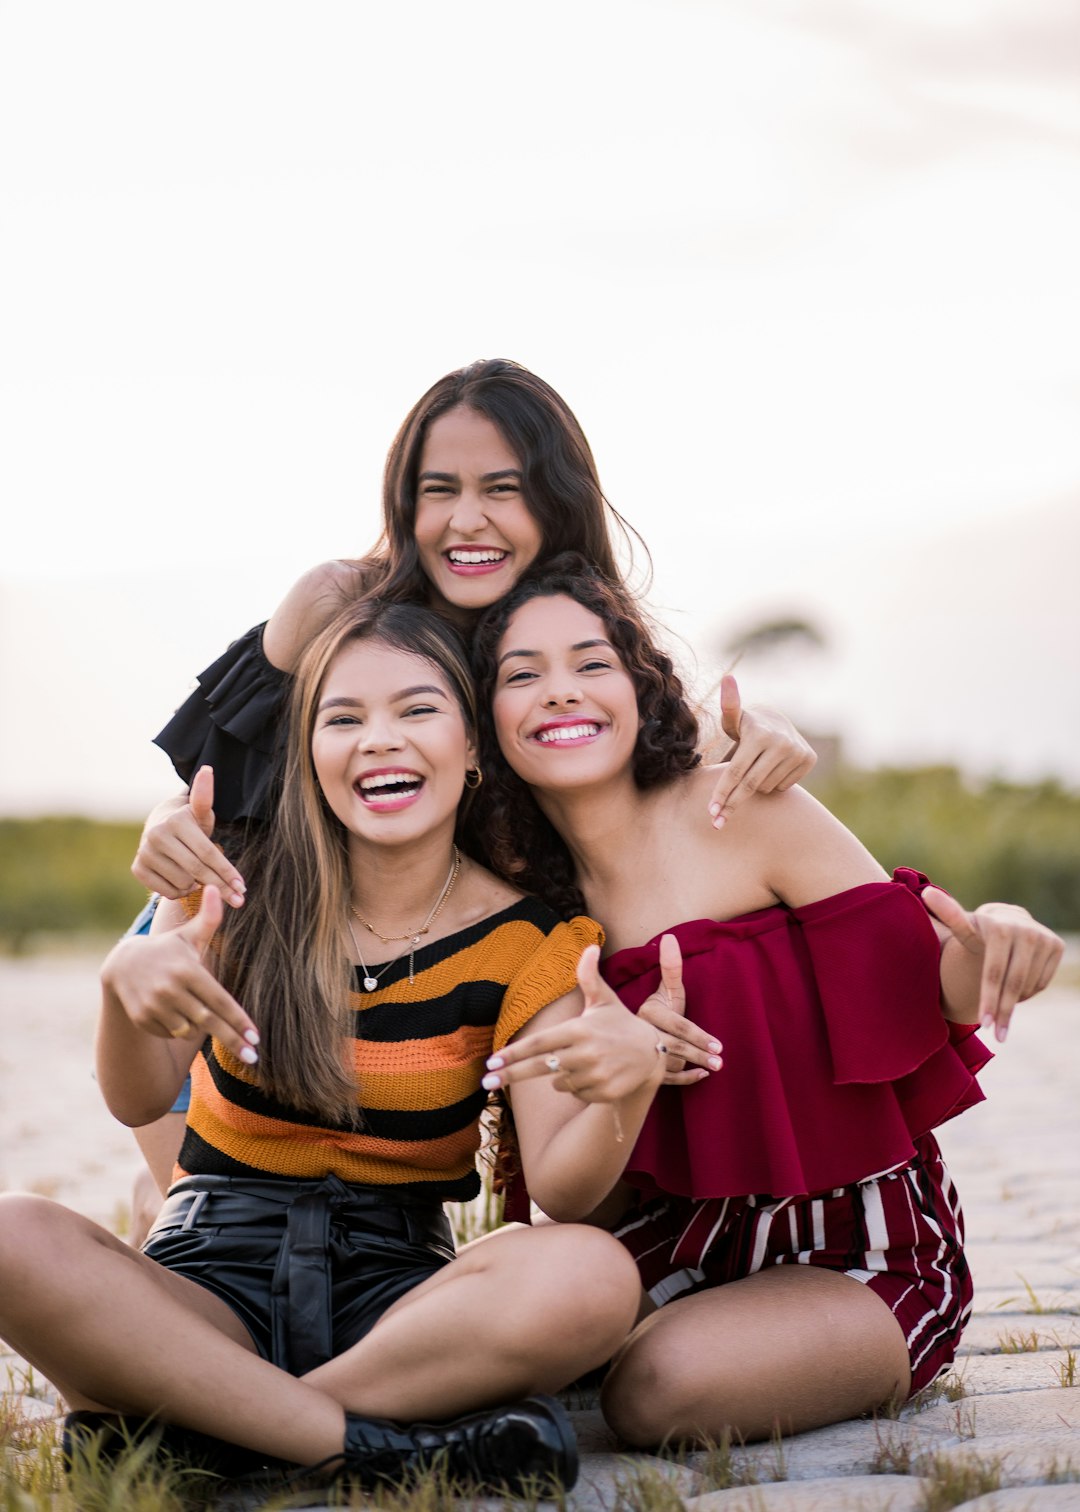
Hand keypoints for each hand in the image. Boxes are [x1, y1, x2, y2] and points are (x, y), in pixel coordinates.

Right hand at [102, 886, 259, 1063]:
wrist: (122, 964)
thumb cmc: (168, 949)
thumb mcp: (188, 935)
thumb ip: (209, 918)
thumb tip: (220, 890)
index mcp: (187, 970)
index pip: (220, 1000)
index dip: (239, 1020)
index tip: (257, 1037)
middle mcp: (171, 989)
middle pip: (209, 1022)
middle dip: (233, 1041)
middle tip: (254, 1058)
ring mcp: (155, 1006)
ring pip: (189, 1029)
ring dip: (201, 1028)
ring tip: (203, 1016)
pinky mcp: (143, 1019)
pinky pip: (172, 1032)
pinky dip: (180, 1028)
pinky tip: (177, 1013)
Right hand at [131, 766, 245, 905]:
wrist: (159, 827)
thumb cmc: (190, 823)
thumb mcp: (201, 812)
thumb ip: (206, 797)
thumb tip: (208, 769)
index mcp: (175, 821)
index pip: (208, 853)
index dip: (227, 872)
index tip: (243, 887)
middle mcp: (156, 835)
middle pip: (197, 870)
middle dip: (221, 886)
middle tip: (238, 899)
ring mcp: (144, 852)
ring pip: (183, 884)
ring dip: (198, 887)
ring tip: (202, 879)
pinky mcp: (136, 868)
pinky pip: (166, 892)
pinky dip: (180, 892)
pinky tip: (186, 883)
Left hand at [483, 945, 668, 1102]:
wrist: (653, 1051)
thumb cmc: (619, 1023)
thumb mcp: (603, 999)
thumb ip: (589, 976)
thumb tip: (589, 945)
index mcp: (580, 1028)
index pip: (539, 1043)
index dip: (513, 1053)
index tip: (492, 1061)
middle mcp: (587, 1052)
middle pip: (539, 1067)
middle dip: (509, 1075)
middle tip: (486, 1082)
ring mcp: (596, 1074)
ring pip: (558, 1082)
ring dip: (560, 1076)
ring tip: (581, 1063)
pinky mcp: (605, 1093)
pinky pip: (575, 1094)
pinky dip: (577, 1087)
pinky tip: (593, 1076)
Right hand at [637, 934, 721, 1085]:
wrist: (626, 1040)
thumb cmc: (657, 1010)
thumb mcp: (666, 990)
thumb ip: (671, 967)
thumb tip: (669, 937)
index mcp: (646, 1014)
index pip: (677, 1026)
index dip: (698, 1035)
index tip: (718, 1045)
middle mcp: (642, 1036)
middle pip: (675, 1047)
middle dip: (699, 1054)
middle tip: (721, 1062)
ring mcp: (642, 1057)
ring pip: (671, 1064)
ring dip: (692, 1065)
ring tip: (714, 1068)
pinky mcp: (646, 1073)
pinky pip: (668, 1080)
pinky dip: (686, 1079)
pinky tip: (702, 1077)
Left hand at [708, 676, 816, 828]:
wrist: (779, 722)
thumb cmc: (746, 727)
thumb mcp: (733, 719)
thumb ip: (727, 706)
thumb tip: (727, 678)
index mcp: (758, 734)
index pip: (737, 771)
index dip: (723, 794)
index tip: (711, 812)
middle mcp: (781, 742)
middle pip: (751, 784)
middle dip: (732, 804)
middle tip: (717, 822)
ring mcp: (797, 751)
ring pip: (766, 788)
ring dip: (754, 787)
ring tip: (753, 769)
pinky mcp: (809, 760)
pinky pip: (782, 786)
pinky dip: (772, 783)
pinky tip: (770, 768)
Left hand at [923, 887, 1062, 1042]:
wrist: (1008, 921)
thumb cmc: (978, 930)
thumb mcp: (963, 927)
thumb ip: (948, 916)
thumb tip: (927, 894)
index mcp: (999, 927)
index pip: (993, 973)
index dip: (988, 1000)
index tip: (983, 1024)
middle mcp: (1025, 930)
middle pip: (1013, 983)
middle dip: (1003, 1011)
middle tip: (996, 1035)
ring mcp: (1044, 937)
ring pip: (1028, 985)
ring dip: (1014, 1001)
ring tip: (1000, 1003)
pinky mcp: (1057, 945)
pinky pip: (1041, 982)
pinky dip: (1028, 992)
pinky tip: (1016, 987)